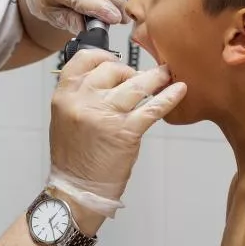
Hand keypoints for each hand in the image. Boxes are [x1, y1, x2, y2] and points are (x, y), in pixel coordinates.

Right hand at [48, 50, 186, 217]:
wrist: (77, 188)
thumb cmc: (73, 156)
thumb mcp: (64, 117)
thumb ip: (80, 94)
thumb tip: (109, 76)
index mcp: (64, 95)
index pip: (84, 59)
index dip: (104, 56)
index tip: (116, 61)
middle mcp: (83, 100)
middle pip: (113, 69)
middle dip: (130, 72)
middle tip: (139, 80)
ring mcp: (105, 114)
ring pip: (136, 84)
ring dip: (155, 77)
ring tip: (166, 75)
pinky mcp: (126, 131)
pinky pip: (152, 107)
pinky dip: (169, 97)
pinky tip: (180, 90)